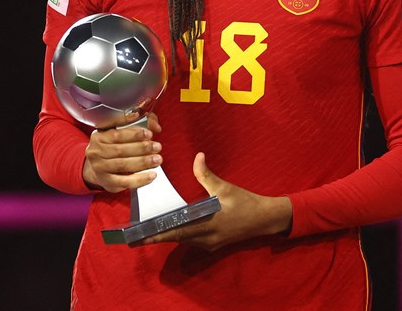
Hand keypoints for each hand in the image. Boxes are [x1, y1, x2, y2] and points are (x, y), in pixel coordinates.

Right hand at [82, 112, 162, 192]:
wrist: (98, 168)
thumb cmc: (112, 147)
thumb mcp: (120, 132)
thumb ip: (138, 125)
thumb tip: (155, 126)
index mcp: (99, 136)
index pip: (116, 134)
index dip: (134, 133)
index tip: (149, 133)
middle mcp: (96, 152)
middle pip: (121, 150)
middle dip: (142, 148)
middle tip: (157, 146)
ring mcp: (100, 168)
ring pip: (123, 164)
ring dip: (143, 162)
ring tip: (157, 159)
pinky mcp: (107, 182)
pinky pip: (125, 181)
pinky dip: (140, 179)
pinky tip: (151, 175)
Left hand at [138, 152, 291, 251]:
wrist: (264, 219)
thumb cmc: (245, 203)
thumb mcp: (225, 187)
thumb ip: (207, 175)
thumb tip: (197, 156)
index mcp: (207, 224)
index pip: (176, 231)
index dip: (157, 233)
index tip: (139, 235)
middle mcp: (205, 238)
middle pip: (176, 238)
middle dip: (157, 236)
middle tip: (137, 235)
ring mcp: (209, 244)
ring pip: (183, 240)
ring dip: (168, 235)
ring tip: (150, 230)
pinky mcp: (213, 244)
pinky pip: (192, 241)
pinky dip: (181, 234)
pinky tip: (173, 227)